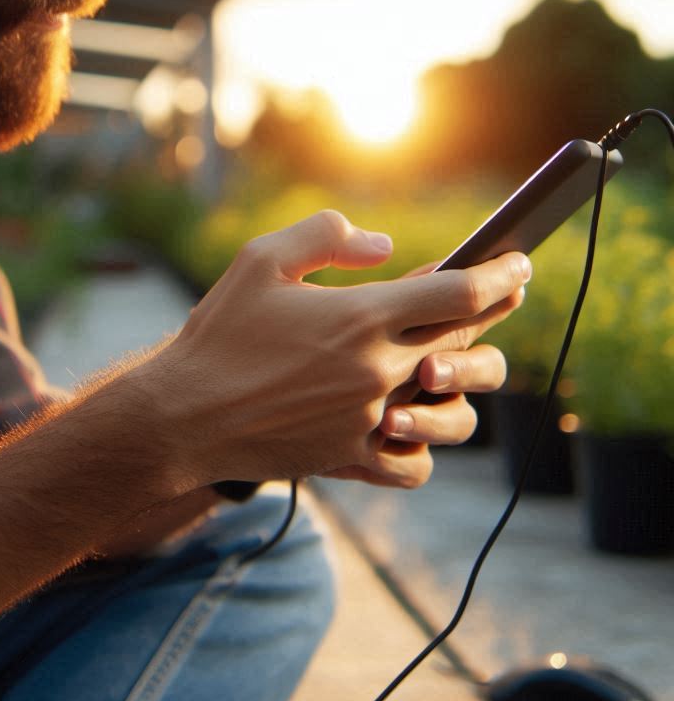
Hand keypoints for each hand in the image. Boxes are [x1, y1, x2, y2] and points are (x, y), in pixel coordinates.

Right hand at [141, 211, 528, 491]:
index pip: (460, 294)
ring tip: (445, 362)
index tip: (519, 263)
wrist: (182, 415)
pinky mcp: (350, 455)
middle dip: (494, 311)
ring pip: (453, 408)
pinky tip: (409, 424)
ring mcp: (368, 420)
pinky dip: (423, 447)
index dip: (499, 274)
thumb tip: (384, 245)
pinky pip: (415, 465)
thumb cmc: (220, 332)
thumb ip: (326, 236)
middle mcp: (375, 370)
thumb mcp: (261, 259)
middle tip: (503, 293)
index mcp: (360, 316)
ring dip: (462, 381)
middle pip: (465, 341)